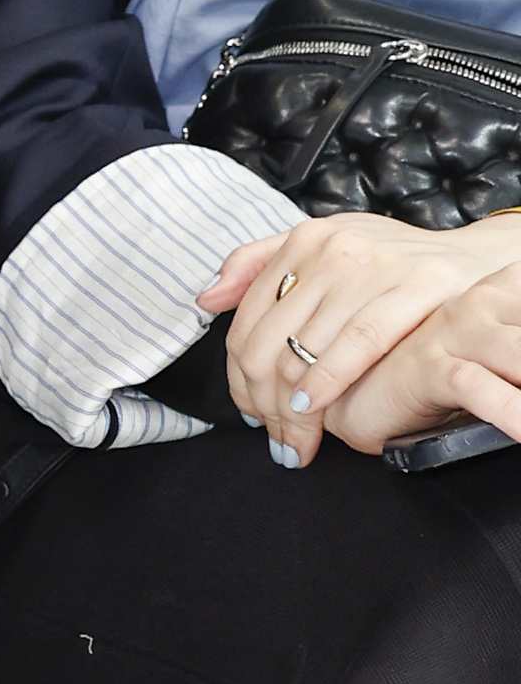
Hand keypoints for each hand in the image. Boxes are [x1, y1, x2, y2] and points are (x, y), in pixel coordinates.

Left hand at [205, 215, 520, 461]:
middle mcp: (332, 251)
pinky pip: (358, 341)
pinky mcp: (416, 286)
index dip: (239, 382)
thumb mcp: (324, 250)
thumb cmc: (394, 266)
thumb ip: (259, 267)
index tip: (250, 416)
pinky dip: (329, 380)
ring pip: (303, 351)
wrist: (478, 263)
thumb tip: (206, 299)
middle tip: (275, 441)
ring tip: (297, 442)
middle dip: (263, 406)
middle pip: (267, 346)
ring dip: (293, 411)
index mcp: (303, 241)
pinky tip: (317, 408)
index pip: (246, 326)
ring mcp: (374, 267)